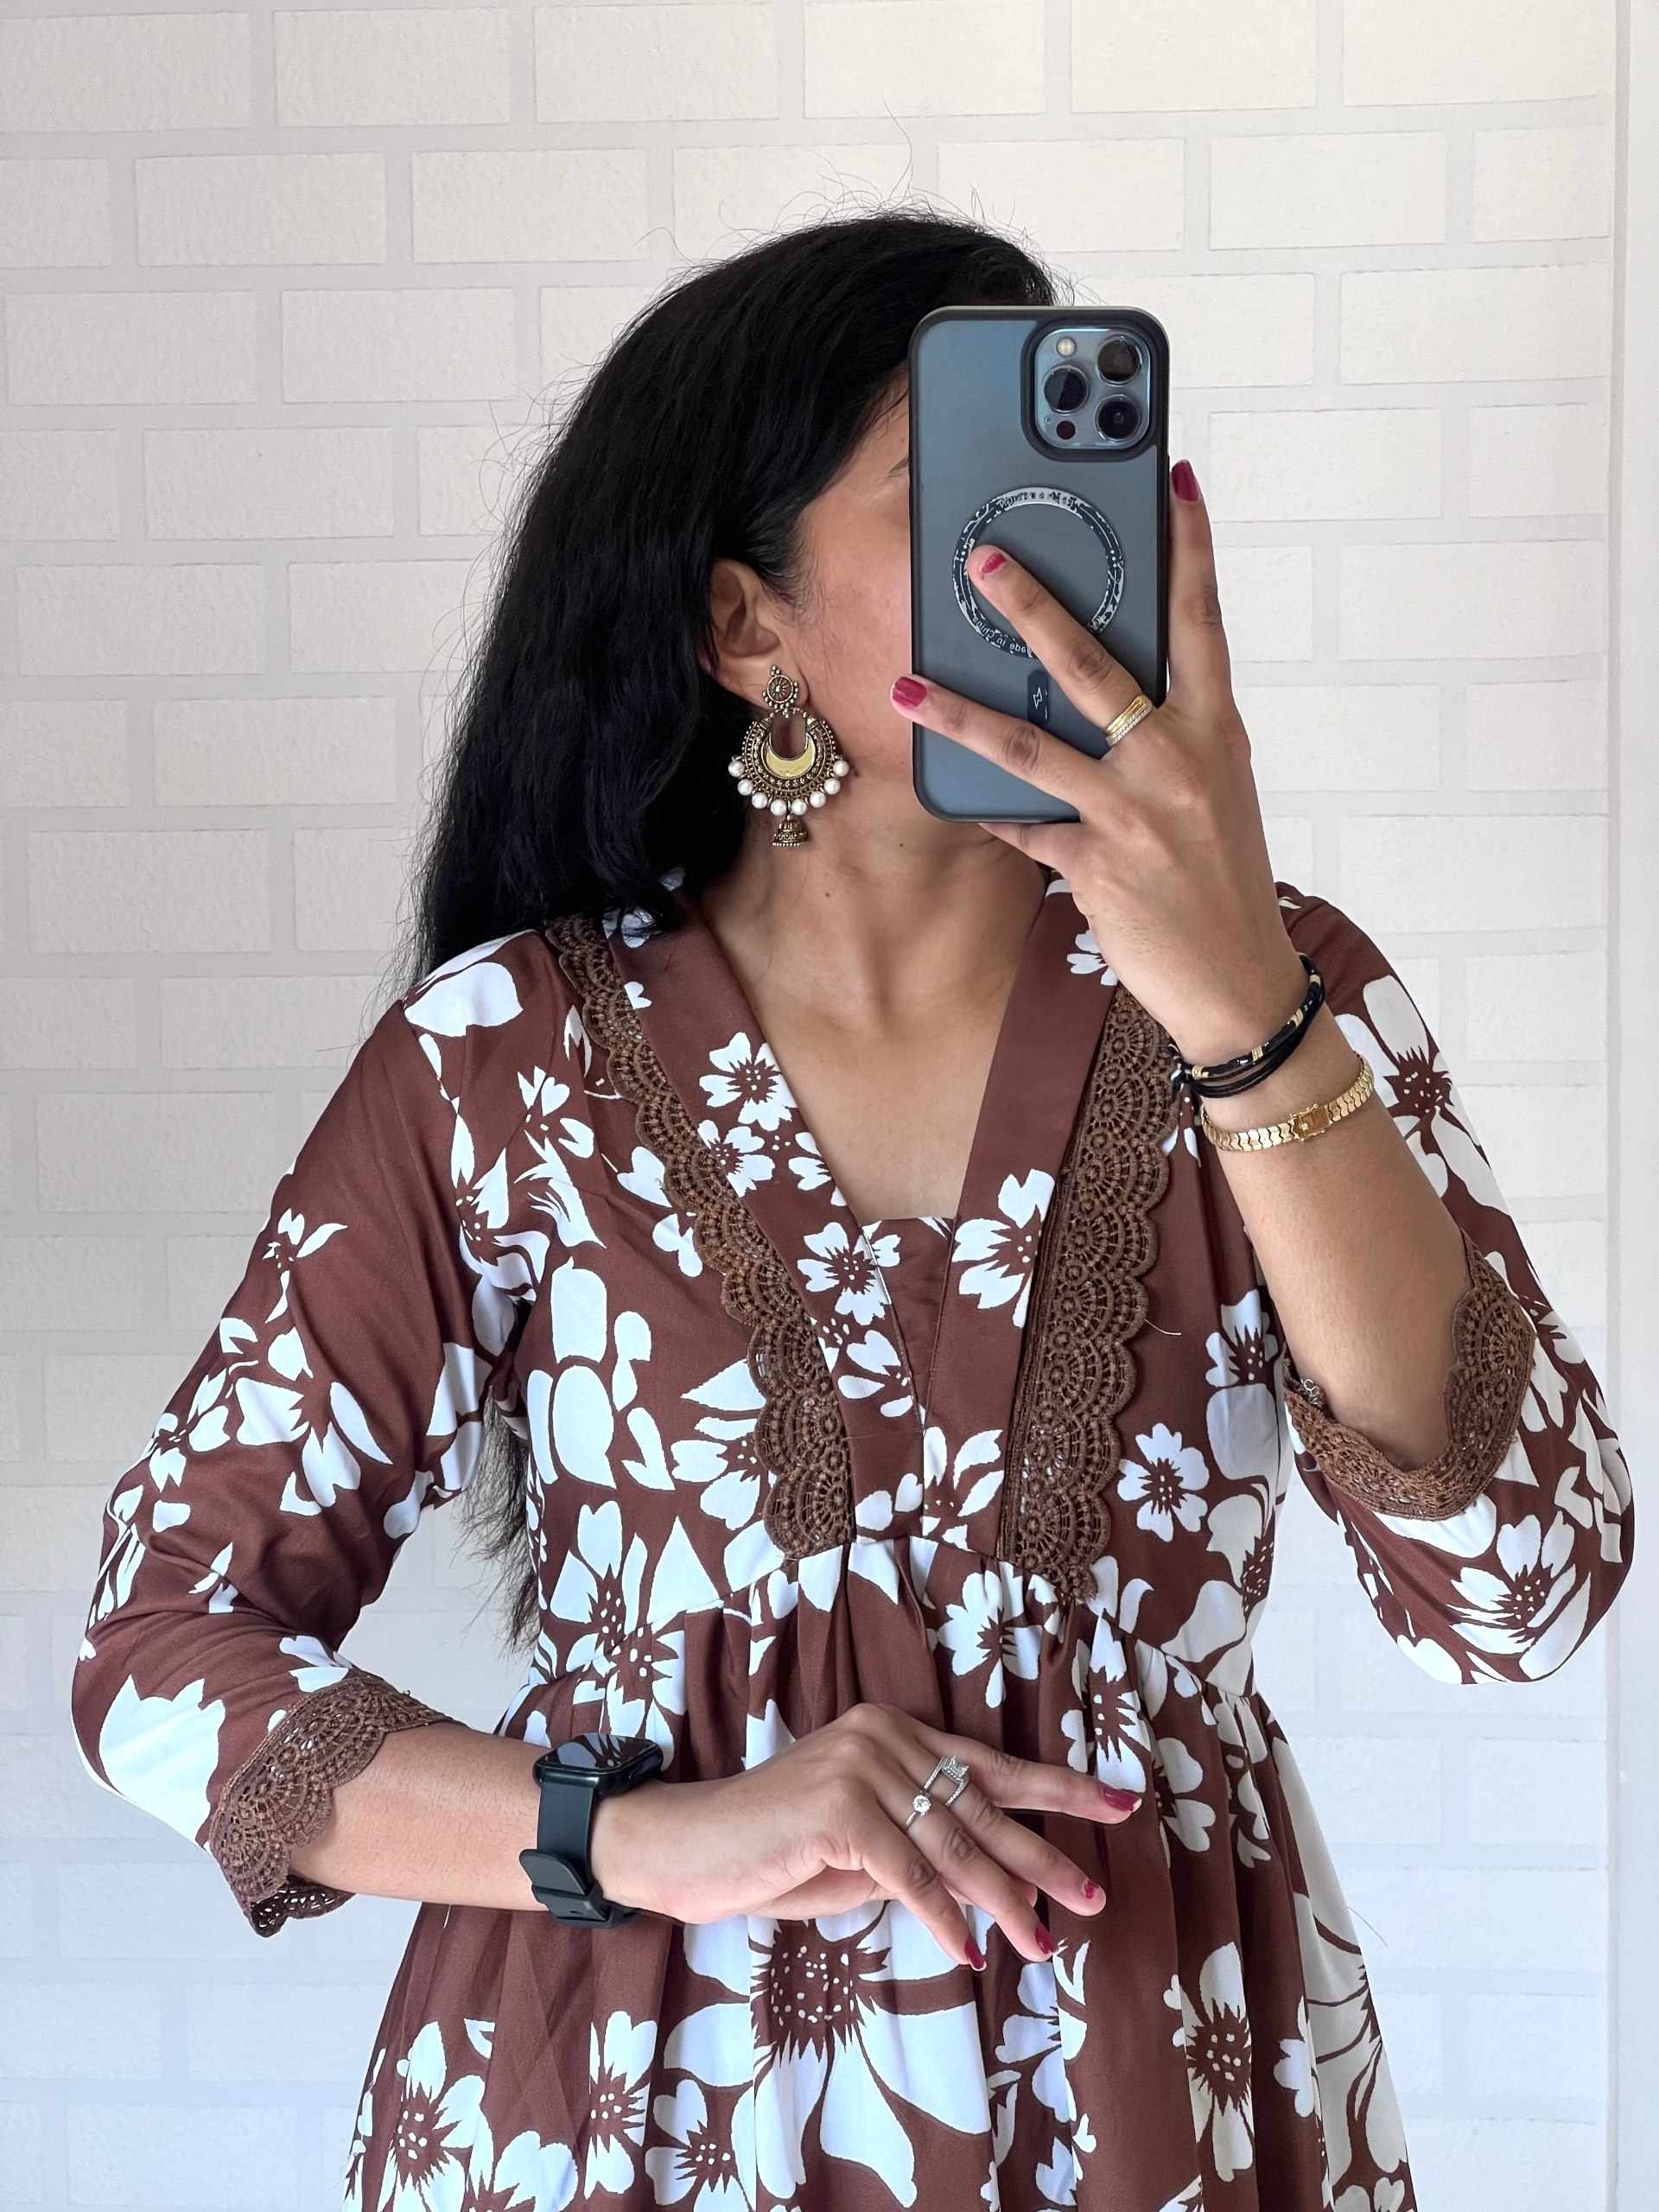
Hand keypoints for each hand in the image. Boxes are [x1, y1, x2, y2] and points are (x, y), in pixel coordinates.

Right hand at [587, 1700, 1139, 1968]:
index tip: (1119, 1803)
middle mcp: (883, 1736)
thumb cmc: (776, 1853)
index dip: (1059, 1787)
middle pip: (983, 1807)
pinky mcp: (840, 1810)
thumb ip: (920, 1850)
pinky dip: (943, 1918)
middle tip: (1095, 1896)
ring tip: (1045, 1943)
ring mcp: (861, 1767)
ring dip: (1004, 1903)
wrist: (690, 1849)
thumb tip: (992, 1882)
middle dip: (1045, 1858)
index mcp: (894, 1730)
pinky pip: (910, 1874)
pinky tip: (971, 1952)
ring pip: (955, 1846)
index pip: (991, 1763)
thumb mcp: (862, 1850)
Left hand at [890, 457, 1307, 1068]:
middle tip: (984, 559)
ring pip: (1035, 747)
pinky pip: (1023, 827)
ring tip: (908, 686)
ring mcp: (1136, 814)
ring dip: (963, 712)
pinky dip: (984, 810)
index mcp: (1215, 729)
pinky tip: (940, 789)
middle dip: (1035, 608)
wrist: (1238, 980)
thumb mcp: (1214, 788)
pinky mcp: (1098, 866)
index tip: (1176, 480)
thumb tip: (1109, 683)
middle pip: (1098, 666)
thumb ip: (1169, 730)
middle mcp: (1178, 761)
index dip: (1190, 548)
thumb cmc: (1221, 876)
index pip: (1202, 621)